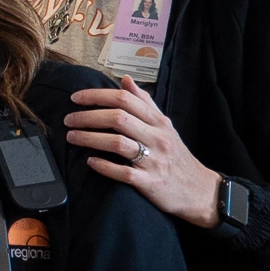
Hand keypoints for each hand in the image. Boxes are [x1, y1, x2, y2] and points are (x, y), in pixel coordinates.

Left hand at [66, 79, 219, 226]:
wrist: (200, 190)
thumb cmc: (176, 156)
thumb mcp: (165, 127)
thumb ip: (145, 103)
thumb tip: (125, 80)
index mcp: (159, 122)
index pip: (126, 99)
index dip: (97, 96)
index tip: (76, 98)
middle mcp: (157, 137)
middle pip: (118, 118)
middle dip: (88, 117)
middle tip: (69, 120)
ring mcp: (154, 160)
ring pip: (118, 143)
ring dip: (90, 138)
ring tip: (71, 137)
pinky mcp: (150, 182)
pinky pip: (123, 172)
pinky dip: (104, 166)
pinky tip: (90, 162)